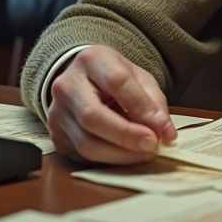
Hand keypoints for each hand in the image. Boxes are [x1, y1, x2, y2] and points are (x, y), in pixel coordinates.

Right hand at [45, 45, 177, 164]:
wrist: (80, 80)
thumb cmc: (112, 78)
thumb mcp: (138, 78)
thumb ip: (154, 103)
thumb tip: (165, 134)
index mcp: (92, 60)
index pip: (116, 82)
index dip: (140, 108)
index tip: (159, 129)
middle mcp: (68, 85)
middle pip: (93, 116)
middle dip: (126, 136)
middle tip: (151, 145)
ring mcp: (57, 112)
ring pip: (86, 143)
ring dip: (120, 154)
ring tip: (143, 154)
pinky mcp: (56, 136)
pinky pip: (82, 156)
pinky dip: (109, 160)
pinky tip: (125, 156)